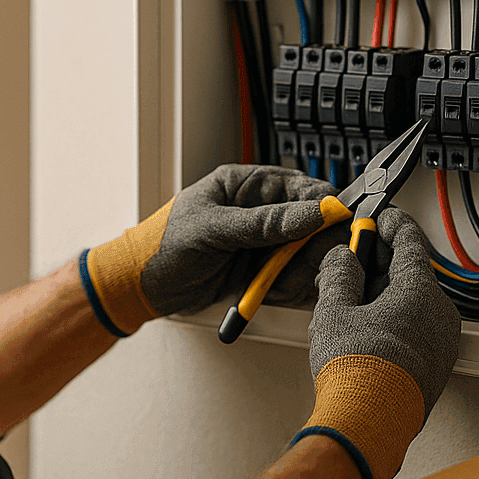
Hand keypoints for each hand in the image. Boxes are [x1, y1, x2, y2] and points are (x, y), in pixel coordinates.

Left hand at [79, 164, 347, 336]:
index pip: (303, 188)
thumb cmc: (164, 245)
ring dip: (295, 275)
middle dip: (310, 251)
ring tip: (269, 284)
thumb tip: (313, 213)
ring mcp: (262, 242)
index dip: (324, 208)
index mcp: (246, 185)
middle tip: (298, 269)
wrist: (143, 286)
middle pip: (312, 225)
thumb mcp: (214, 230)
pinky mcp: (262, 270)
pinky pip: (291, 279)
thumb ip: (265, 223)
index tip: (336, 228)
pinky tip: (264, 293)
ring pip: (306, 256)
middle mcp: (259, 211)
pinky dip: (285, 289)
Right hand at [295, 206, 458, 478]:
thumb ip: (339, 274)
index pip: (410, 240)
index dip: (390, 222)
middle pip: (411, 273)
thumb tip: (343, 258)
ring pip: (414, 303)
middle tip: (352, 258)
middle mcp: (440, 314)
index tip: (377, 216)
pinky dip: (394, 317)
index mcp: (420, 292)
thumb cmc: (357, 371)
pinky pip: (416, 327)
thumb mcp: (334, 310)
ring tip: (350, 298)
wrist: (369, 424)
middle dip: (380, 262)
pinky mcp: (436, 366)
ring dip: (385, 293)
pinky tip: (365, 327)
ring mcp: (442, 342)